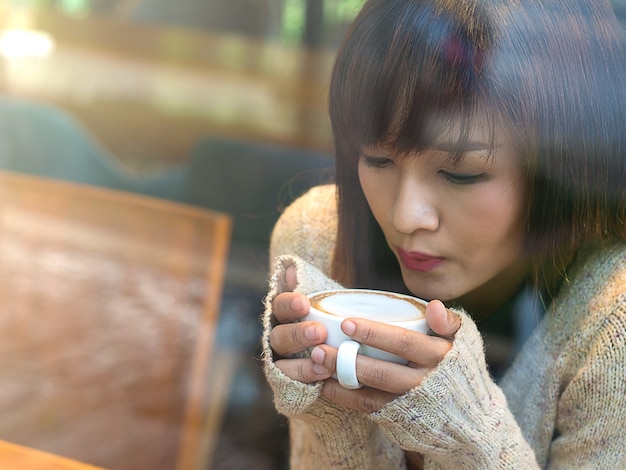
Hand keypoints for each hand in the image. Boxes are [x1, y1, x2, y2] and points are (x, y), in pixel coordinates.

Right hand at [268, 265, 332, 382]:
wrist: (346, 351)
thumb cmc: (333, 319)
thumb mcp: (325, 301)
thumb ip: (310, 285)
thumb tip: (291, 269)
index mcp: (285, 314)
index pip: (280, 306)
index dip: (289, 305)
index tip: (304, 304)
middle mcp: (280, 338)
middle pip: (279, 337)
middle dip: (297, 335)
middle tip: (319, 332)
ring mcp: (284, 363)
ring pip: (283, 366)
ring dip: (302, 365)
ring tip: (325, 364)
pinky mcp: (292, 384)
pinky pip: (295, 385)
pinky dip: (308, 381)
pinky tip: (326, 377)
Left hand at [310, 299, 459, 412]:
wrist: (470, 418)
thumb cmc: (459, 369)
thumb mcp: (464, 342)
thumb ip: (449, 321)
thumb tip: (432, 305)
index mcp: (439, 357)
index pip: (404, 343)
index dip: (375, 334)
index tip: (347, 323)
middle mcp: (425, 383)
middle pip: (382, 372)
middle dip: (347, 359)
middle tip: (319, 347)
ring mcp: (410, 404)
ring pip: (371, 393)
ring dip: (341, 378)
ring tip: (317, 361)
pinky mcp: (399, 420)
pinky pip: (368, 408)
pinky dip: (345, 397)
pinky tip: (326, 384)